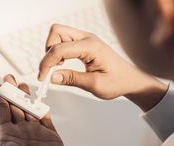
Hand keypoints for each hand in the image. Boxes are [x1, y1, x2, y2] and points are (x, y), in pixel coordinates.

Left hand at [0, 75, 68, 145]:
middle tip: (8, 76)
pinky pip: (46, 117)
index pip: (1, 112)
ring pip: (30, 109)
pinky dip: (42, 106)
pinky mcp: (51, 136)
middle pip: (15, 107)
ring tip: (22, 83)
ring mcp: (36, 133)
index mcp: (6, 137)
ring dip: (26, 96)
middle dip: (11, 91)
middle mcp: (20, 133)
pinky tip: (39, 97)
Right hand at [38, 24, 167, 111]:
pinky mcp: (85, 44)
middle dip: (48, 50)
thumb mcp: (94, 85)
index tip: (42, 78)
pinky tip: (62, 65)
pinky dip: (59, 52)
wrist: (130, 80)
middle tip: (49, 70)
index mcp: (91, 46)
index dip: (46, 63)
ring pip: (59, 34)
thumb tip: (52, 77)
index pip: (59, 48)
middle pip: (56, 32)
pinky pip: (65, 41)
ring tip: (57, 69)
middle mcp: (88, 38)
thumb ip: (72, 79)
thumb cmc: (118, 81)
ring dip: (52, 50)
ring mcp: (86, 39)